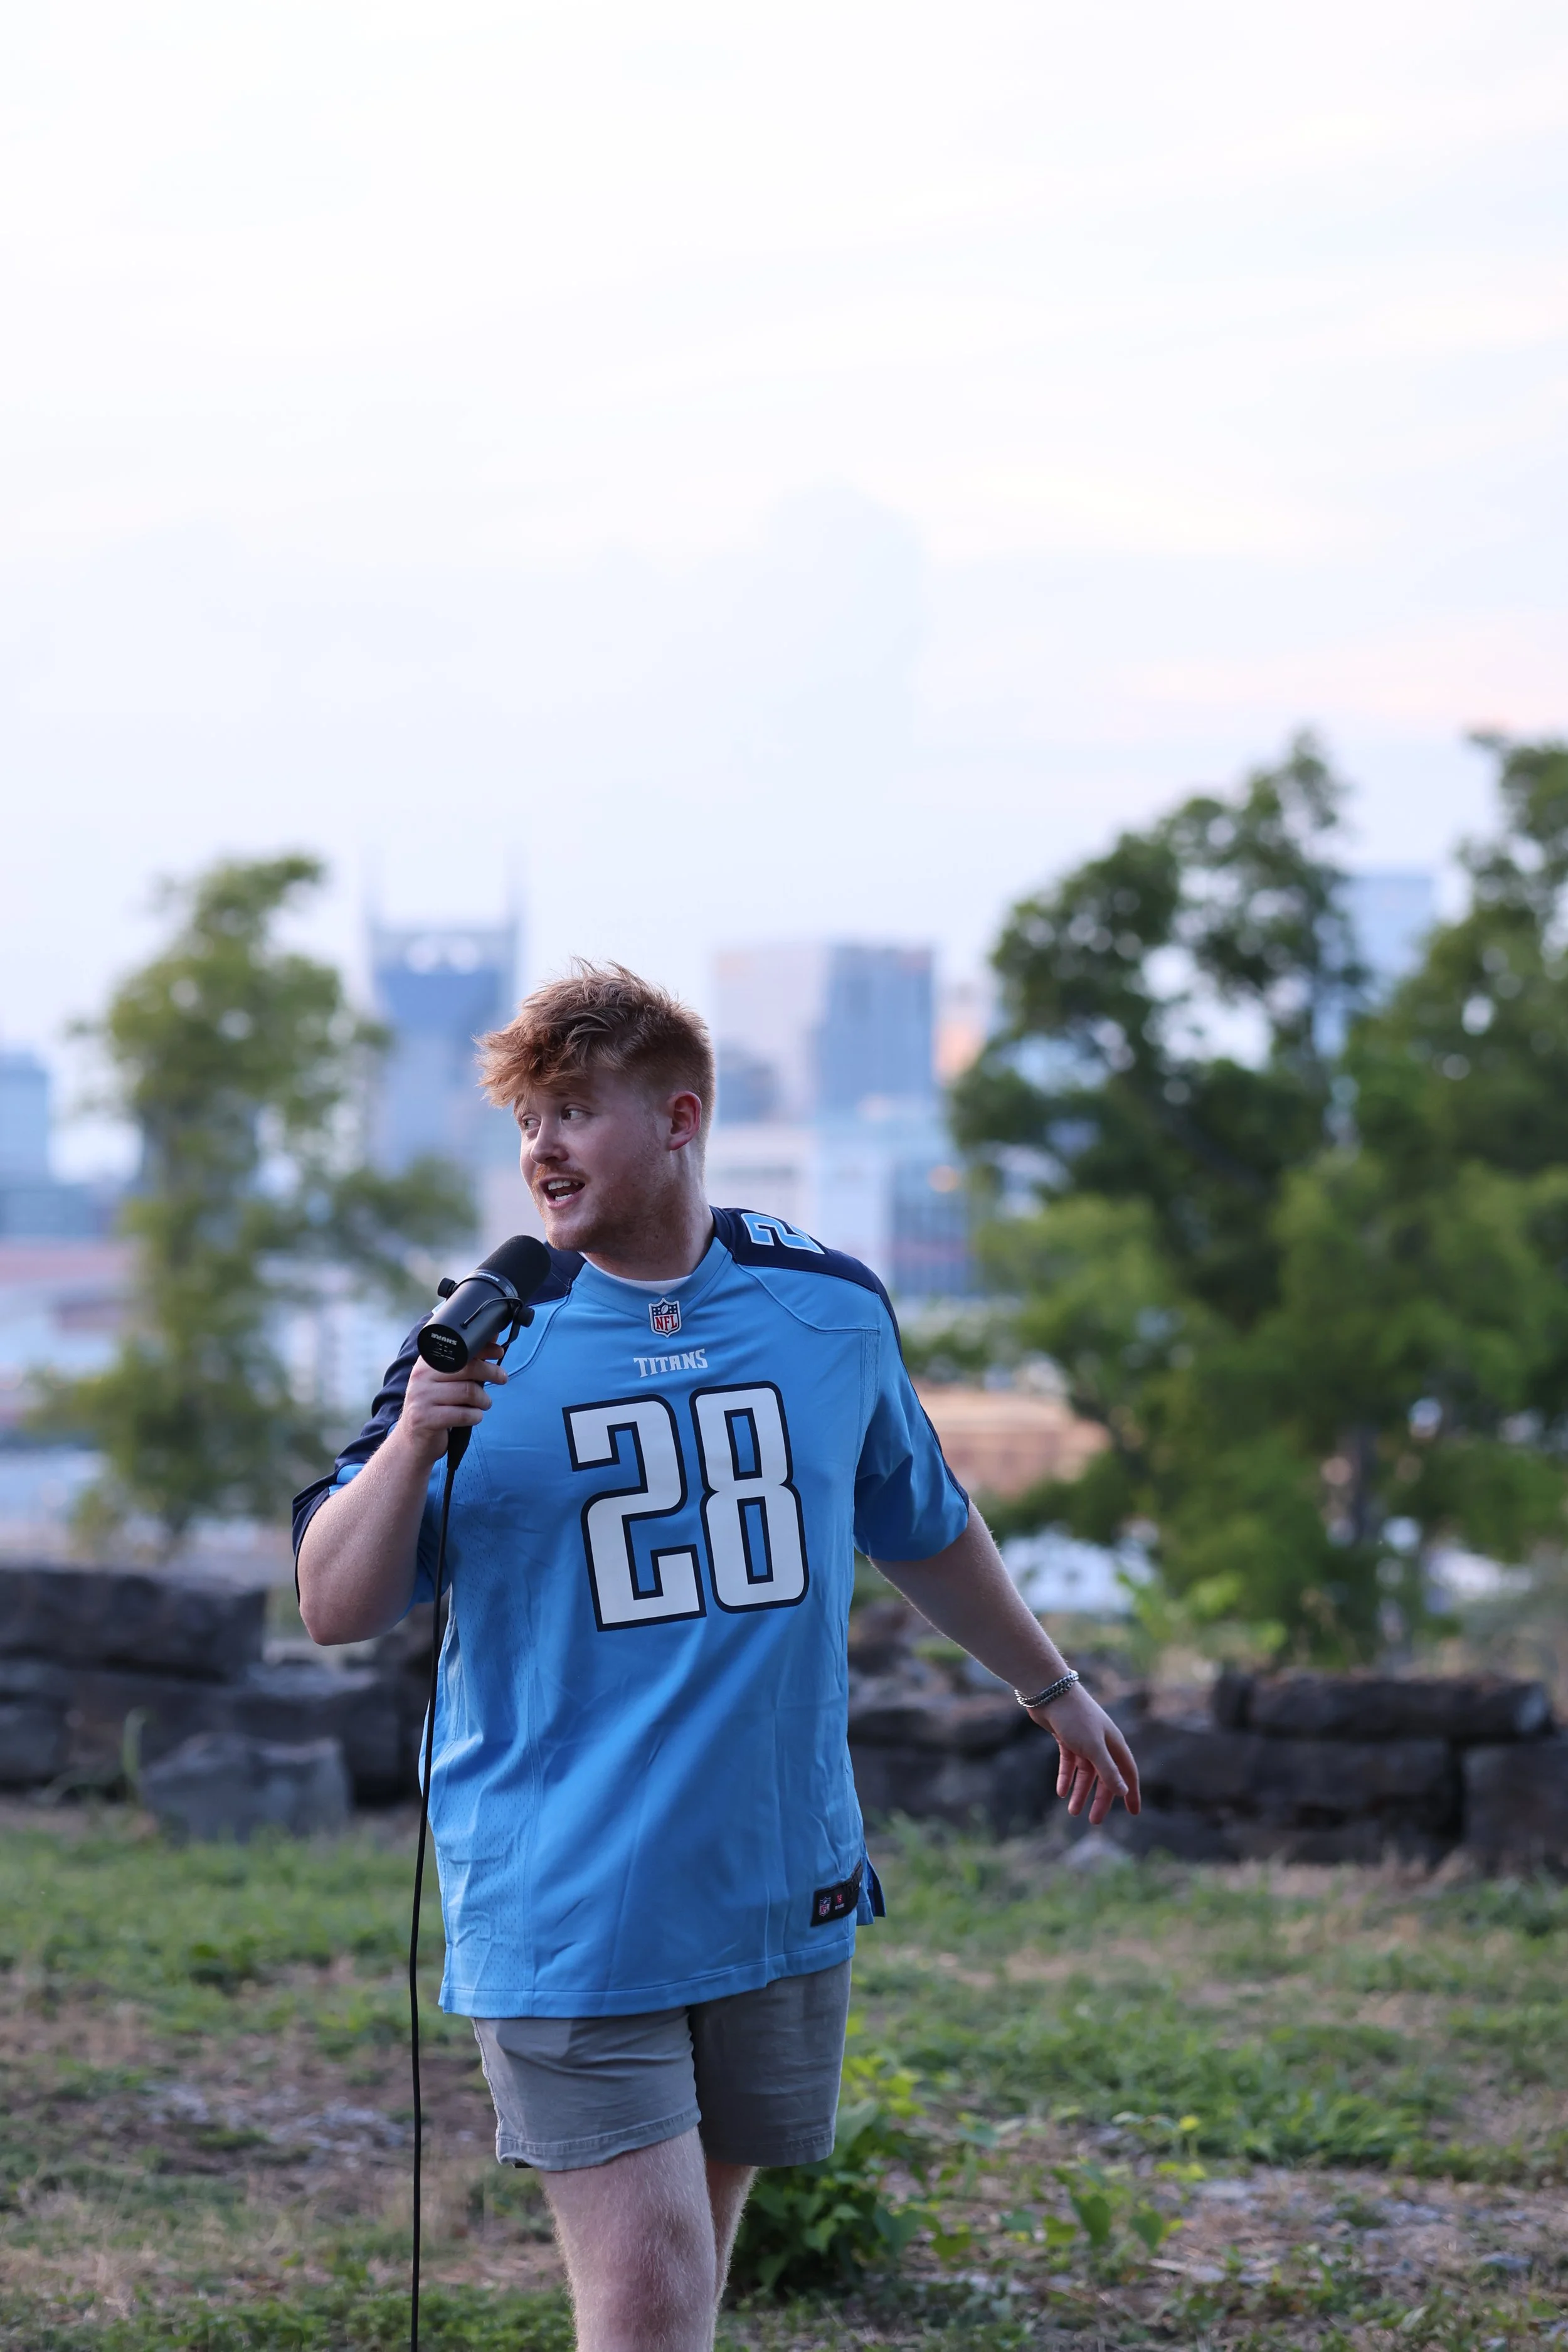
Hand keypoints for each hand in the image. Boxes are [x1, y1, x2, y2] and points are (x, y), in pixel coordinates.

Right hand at [394, 1348, 507, 1469]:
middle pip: (467, 1368)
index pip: (458, 1349)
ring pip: (468, 1391)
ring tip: (484, 1404)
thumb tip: (491, 1338)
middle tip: (502, 1378)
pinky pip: (463, 1414)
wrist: (412, 1442)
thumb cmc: (435, 1409)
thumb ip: (465, 1363)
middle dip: (491, 1372)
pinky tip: (474, 1417)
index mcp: (426, 1363)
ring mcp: (421, 1397)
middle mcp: (421, 1376)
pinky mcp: (425, 1418)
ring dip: (484, 1400)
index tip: (499, 1351)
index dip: (482, 1348)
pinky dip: (476, 1416)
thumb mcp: (445, 1383)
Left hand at [1029, 1684, 1140, 1826]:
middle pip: (1105, 1777)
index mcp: (1113, 1743)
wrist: (1048, 1692)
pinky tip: (1061, 1791)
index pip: (1127, 1772)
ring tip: (1072, 1811)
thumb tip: (1123, 1792)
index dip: (1131, 1793)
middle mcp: (1101, 1742)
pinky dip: (1066, 1777)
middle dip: (1100, 1799)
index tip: (1133, 1813)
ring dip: (1080, 1791)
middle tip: (1094, 1821)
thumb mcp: (1093, 1747)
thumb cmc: (1075, 1717)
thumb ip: (1108, 1770)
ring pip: (1085, 1772)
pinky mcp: (1066, 1737)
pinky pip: (1069, 1763)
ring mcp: (1083, 1740)